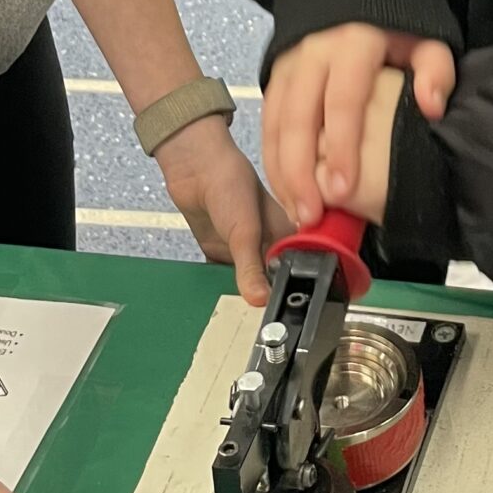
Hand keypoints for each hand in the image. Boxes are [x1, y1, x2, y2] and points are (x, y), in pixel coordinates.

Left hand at [159, 114, 288, 304]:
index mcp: (290, 234)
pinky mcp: (223, 254)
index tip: (284, 314)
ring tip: (239, 321)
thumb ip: (251, 267)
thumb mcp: (246, 230)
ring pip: (248, 284)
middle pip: (273, 283)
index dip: (294, 292)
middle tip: (258, 323)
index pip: (300, 272)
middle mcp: (272, 244)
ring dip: (241, 297)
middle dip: (265, 300)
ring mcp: (246, 251)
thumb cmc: (230, 182)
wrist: (193, 168)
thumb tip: (261, 300)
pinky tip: (220, 305)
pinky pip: (224, 279)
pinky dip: (220, 289)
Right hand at [263, 25, 454, 228]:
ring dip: (282, 172)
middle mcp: (313, 54)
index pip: (343, 101)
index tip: (343, 190)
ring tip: (297, 213)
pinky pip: (266, 123)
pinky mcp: (275, 78)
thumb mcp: (424, 41)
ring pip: (275, 124)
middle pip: (298, 118)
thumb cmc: (395, 32)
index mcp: (352, 45)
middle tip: (310, 215)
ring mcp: (289, 66)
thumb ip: (435, 70)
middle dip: (301, 171)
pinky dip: (272, 160)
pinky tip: (286, 192)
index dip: (342, 147)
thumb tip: (432, 105)